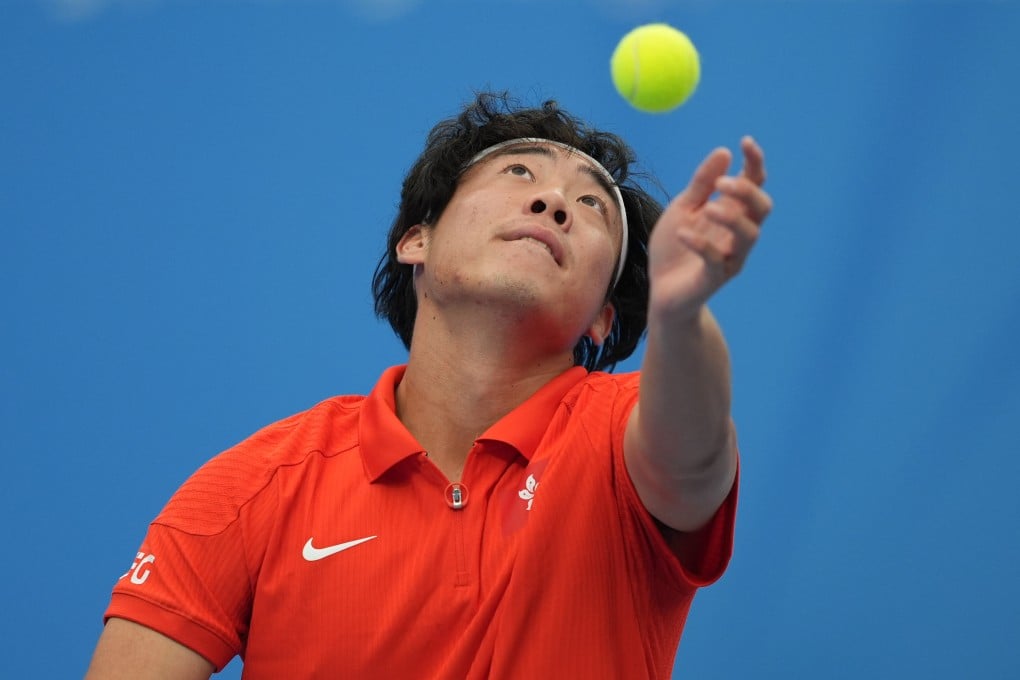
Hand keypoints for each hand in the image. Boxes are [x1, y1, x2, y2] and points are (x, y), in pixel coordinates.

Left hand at [647, 136, 771, 321]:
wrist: (661, 290)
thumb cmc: (674, 248)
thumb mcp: (682, 208)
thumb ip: (701, 183)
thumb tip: (724, 152)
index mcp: (732, 212)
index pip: (754, 184)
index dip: (755, 163)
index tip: (745, 142)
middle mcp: (737, 234)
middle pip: (762, 207)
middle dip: (747, 191)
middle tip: (721, 184)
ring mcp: (730, 257)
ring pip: (750, 235)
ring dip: (732, 218)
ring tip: (708, 208)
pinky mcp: (714, 278)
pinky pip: (716, 261)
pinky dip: (701, 245)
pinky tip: (683, 233)